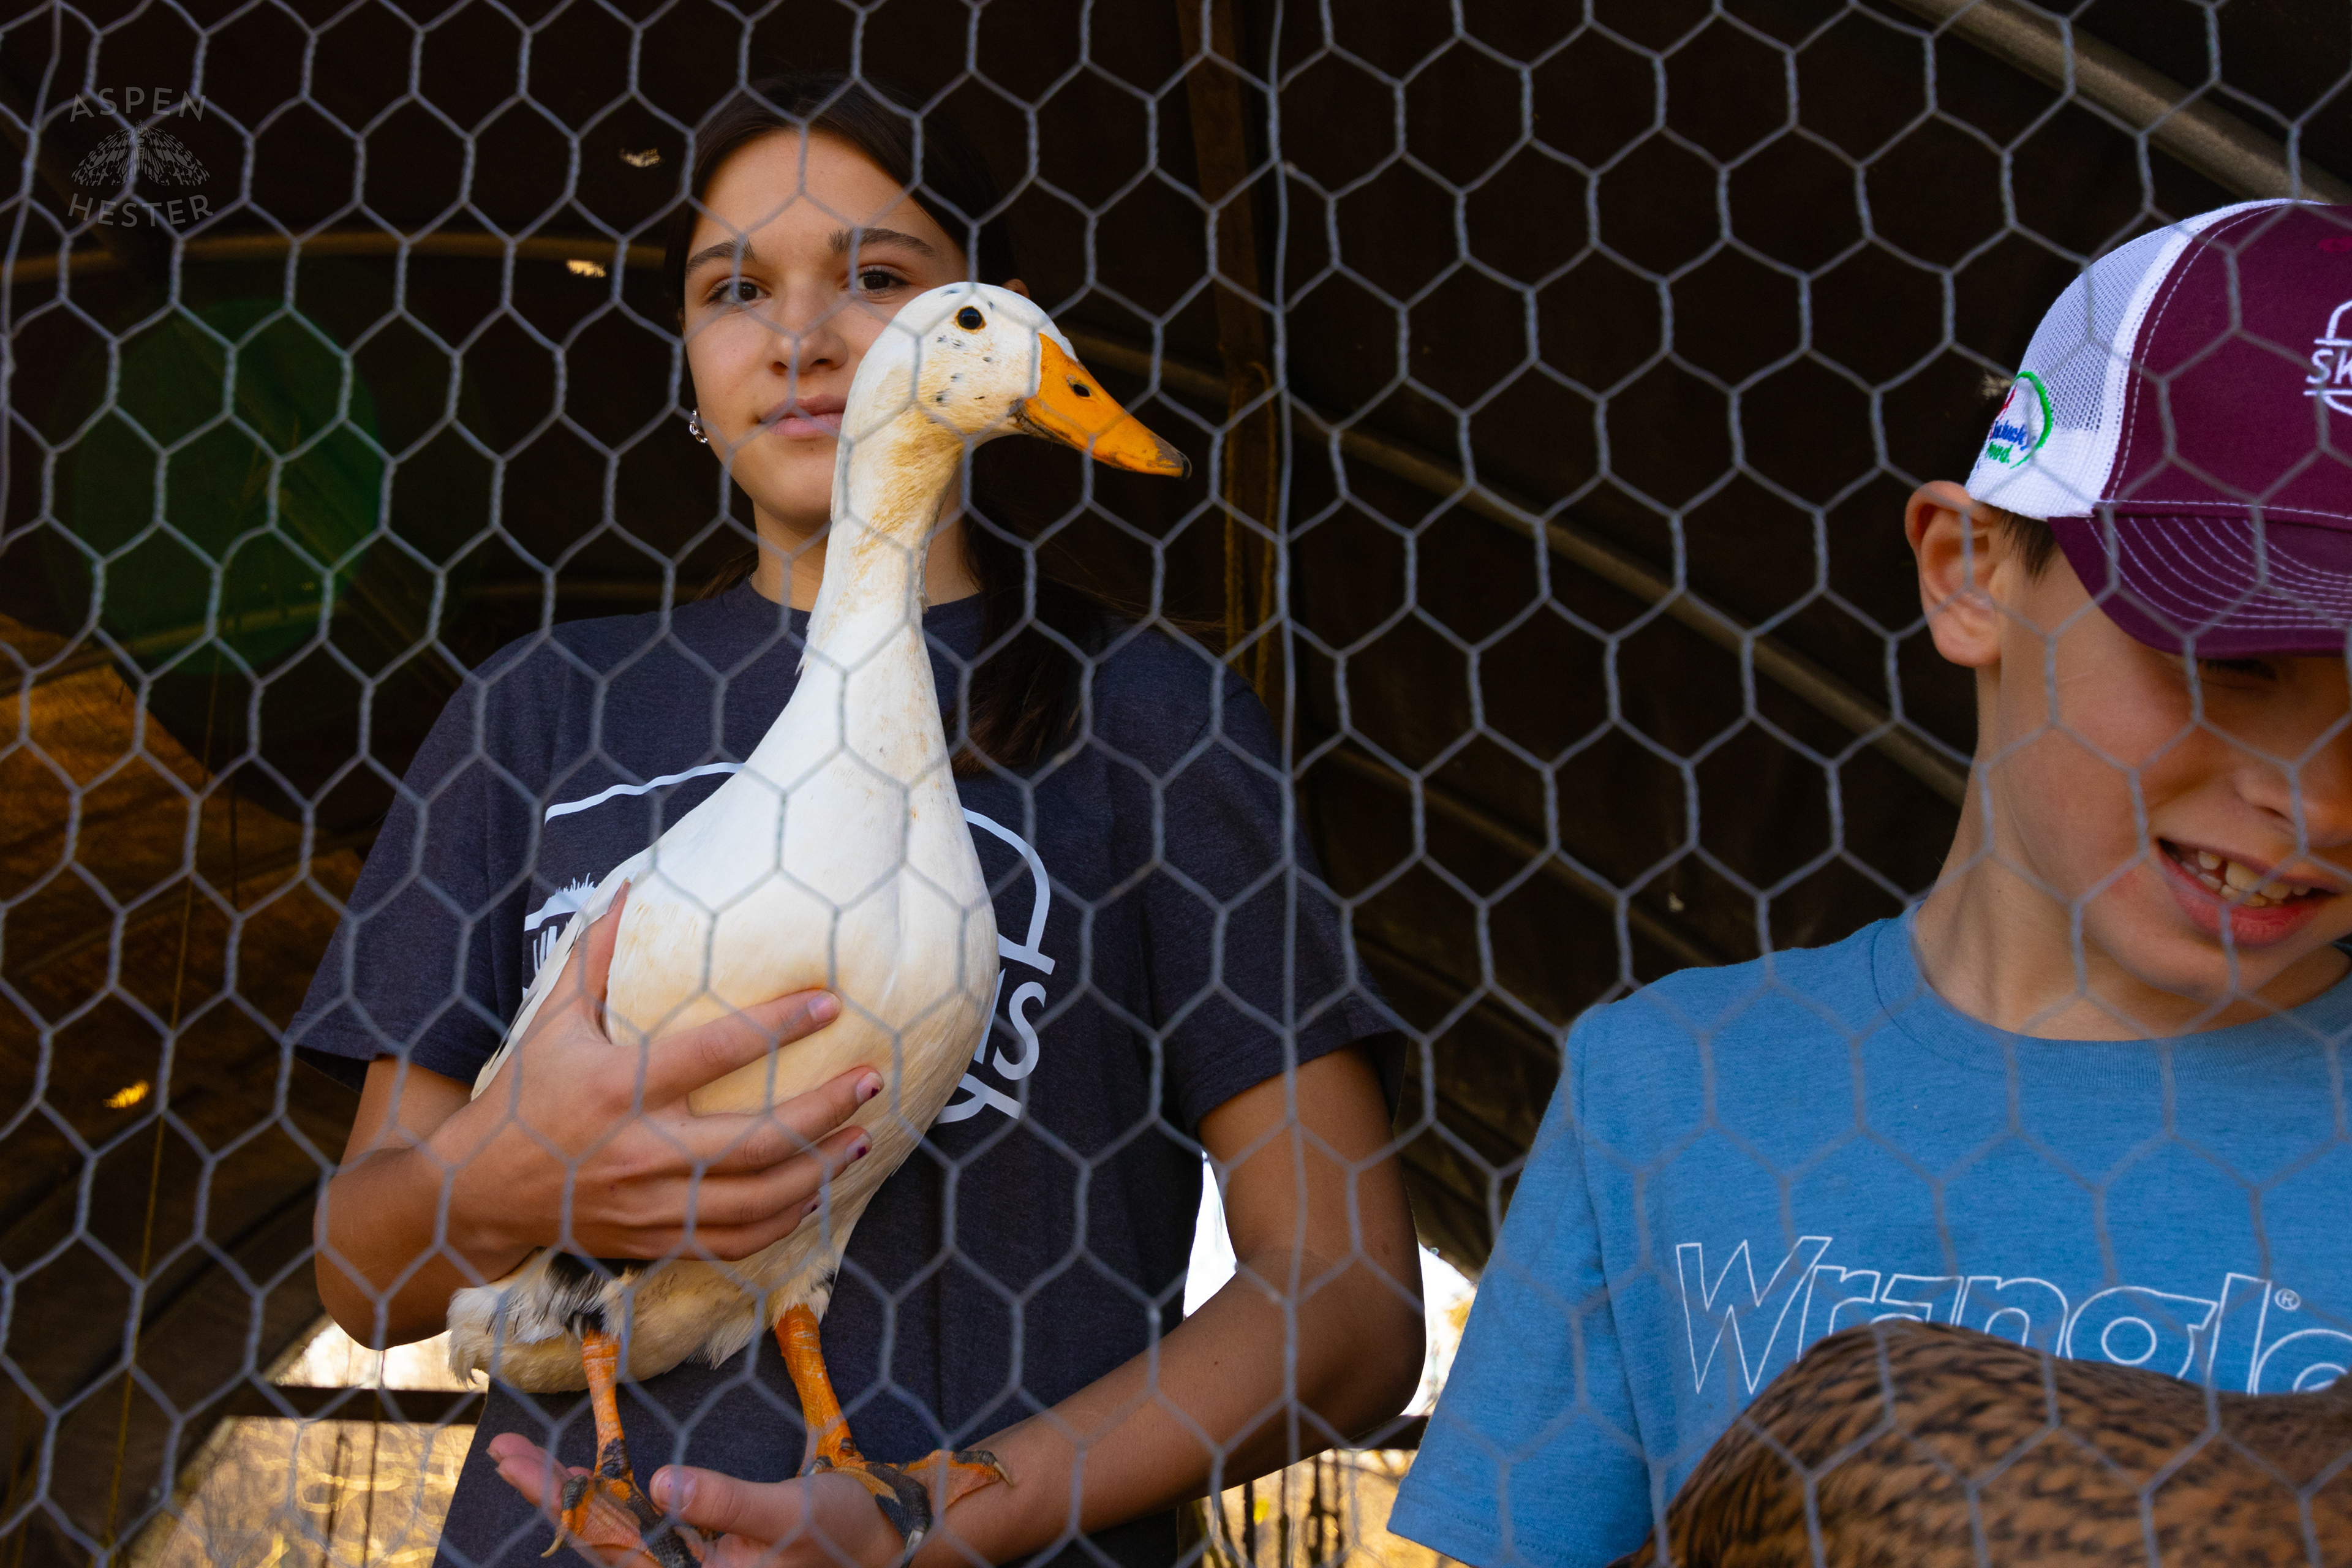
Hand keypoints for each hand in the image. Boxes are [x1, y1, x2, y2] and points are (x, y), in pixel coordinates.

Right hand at [435, 885, 878, 1265]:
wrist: (477, 1195)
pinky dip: (786, 1220)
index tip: (831, 1001)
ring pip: (756, 1199)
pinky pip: (737, 1241)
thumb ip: (593, 956)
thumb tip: (633, 888)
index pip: (712, 1052)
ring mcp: (651, 1204)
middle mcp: (640, 1151)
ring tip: (863, 1135)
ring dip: (819, 1169)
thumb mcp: (550, 1021)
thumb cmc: (522, 1097)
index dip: (777, 1026)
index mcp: (616, 1088)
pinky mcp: (657, 1241)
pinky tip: (820, 1191)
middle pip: (754, 1139)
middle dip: (822, 1110)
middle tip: (871, 1079)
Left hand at [486, 1435, 904, 1567]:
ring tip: (528, 1461)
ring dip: (573, 1493)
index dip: (559, 1497)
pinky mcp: (706, 1547)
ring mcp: (691, 1561)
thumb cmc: (841, 1534)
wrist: (885, 1546)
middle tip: (501, 1452)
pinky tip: (593, 1480)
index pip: (606, 1539)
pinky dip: (613, 1496)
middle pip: (599, 1535)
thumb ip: (725, 1502)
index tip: (516, 1462)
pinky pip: (644, 1524)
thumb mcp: (787, 1514)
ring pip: (615, 1530)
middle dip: (550, 1491)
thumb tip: (663, 1482)